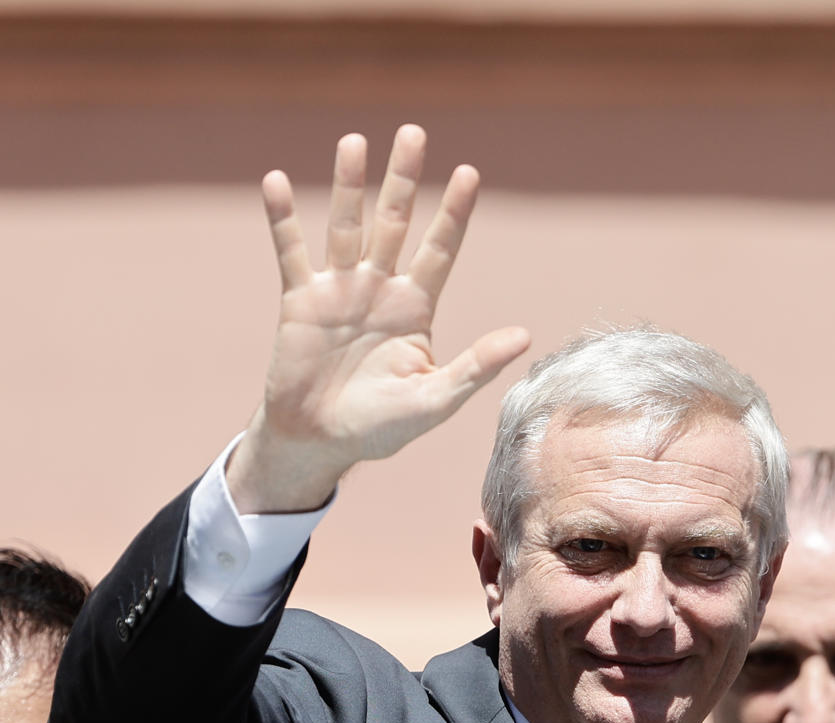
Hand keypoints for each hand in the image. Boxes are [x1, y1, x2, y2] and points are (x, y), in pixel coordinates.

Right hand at [227, 125, 531, 513]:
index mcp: (416, 309)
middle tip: (414, 132)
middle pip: (395, 223)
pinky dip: (282, 219)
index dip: (454, 213)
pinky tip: (275, 181)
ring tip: (354, 141)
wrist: (321, 442)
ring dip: (349, 185)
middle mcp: (380, 290)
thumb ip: (476, 366)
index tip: (469, 173)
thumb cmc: (382, 427)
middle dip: (404, 179)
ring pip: (346, 226)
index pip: (441, 249)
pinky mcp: (299, 300)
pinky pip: (290, 251)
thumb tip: (524, 336)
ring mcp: (339, 290)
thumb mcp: (436, 398)